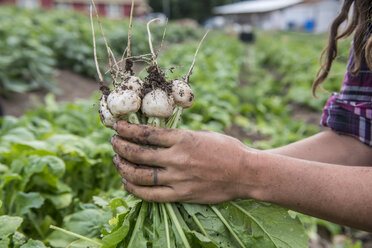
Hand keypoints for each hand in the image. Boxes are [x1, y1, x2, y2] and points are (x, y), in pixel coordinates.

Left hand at [111, 121, 258, 203]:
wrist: (246, 172)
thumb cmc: (227, 149)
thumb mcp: (202, 134)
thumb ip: (179, 136)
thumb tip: (157, 135)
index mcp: (183, 139)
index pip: (146, 133)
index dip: (127, 130)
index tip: (117, 127)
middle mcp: (177, 158)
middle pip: (138, 153)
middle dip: (120, 146)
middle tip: (113, 142)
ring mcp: (178, 179)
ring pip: (140, 175)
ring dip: (123, 166)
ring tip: (116, 160)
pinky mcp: (181, 195)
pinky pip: (151, 195)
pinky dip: (134, 189)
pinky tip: (126, 182)